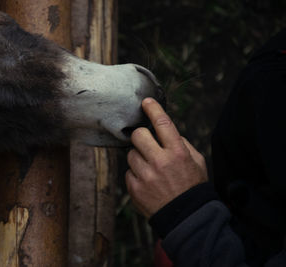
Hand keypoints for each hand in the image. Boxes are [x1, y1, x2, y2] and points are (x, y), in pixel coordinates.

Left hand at [126, 98, 207, 217]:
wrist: (186, 217)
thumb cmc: (192, 186)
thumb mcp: (197, 161)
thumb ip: (182, 143)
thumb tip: (164, 131)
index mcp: (177, 152)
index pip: (162, 123)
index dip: (153, 109)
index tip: (146, 102)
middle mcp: (160, 162)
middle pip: (138, 135)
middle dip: (141, 136)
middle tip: (147, 144)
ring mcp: (145, 176)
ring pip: (130, 154)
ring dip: (138, 158)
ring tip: (150, 170)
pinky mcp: (134, 188)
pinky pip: (128, 172)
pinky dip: (135, 175)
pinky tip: (147, 183)